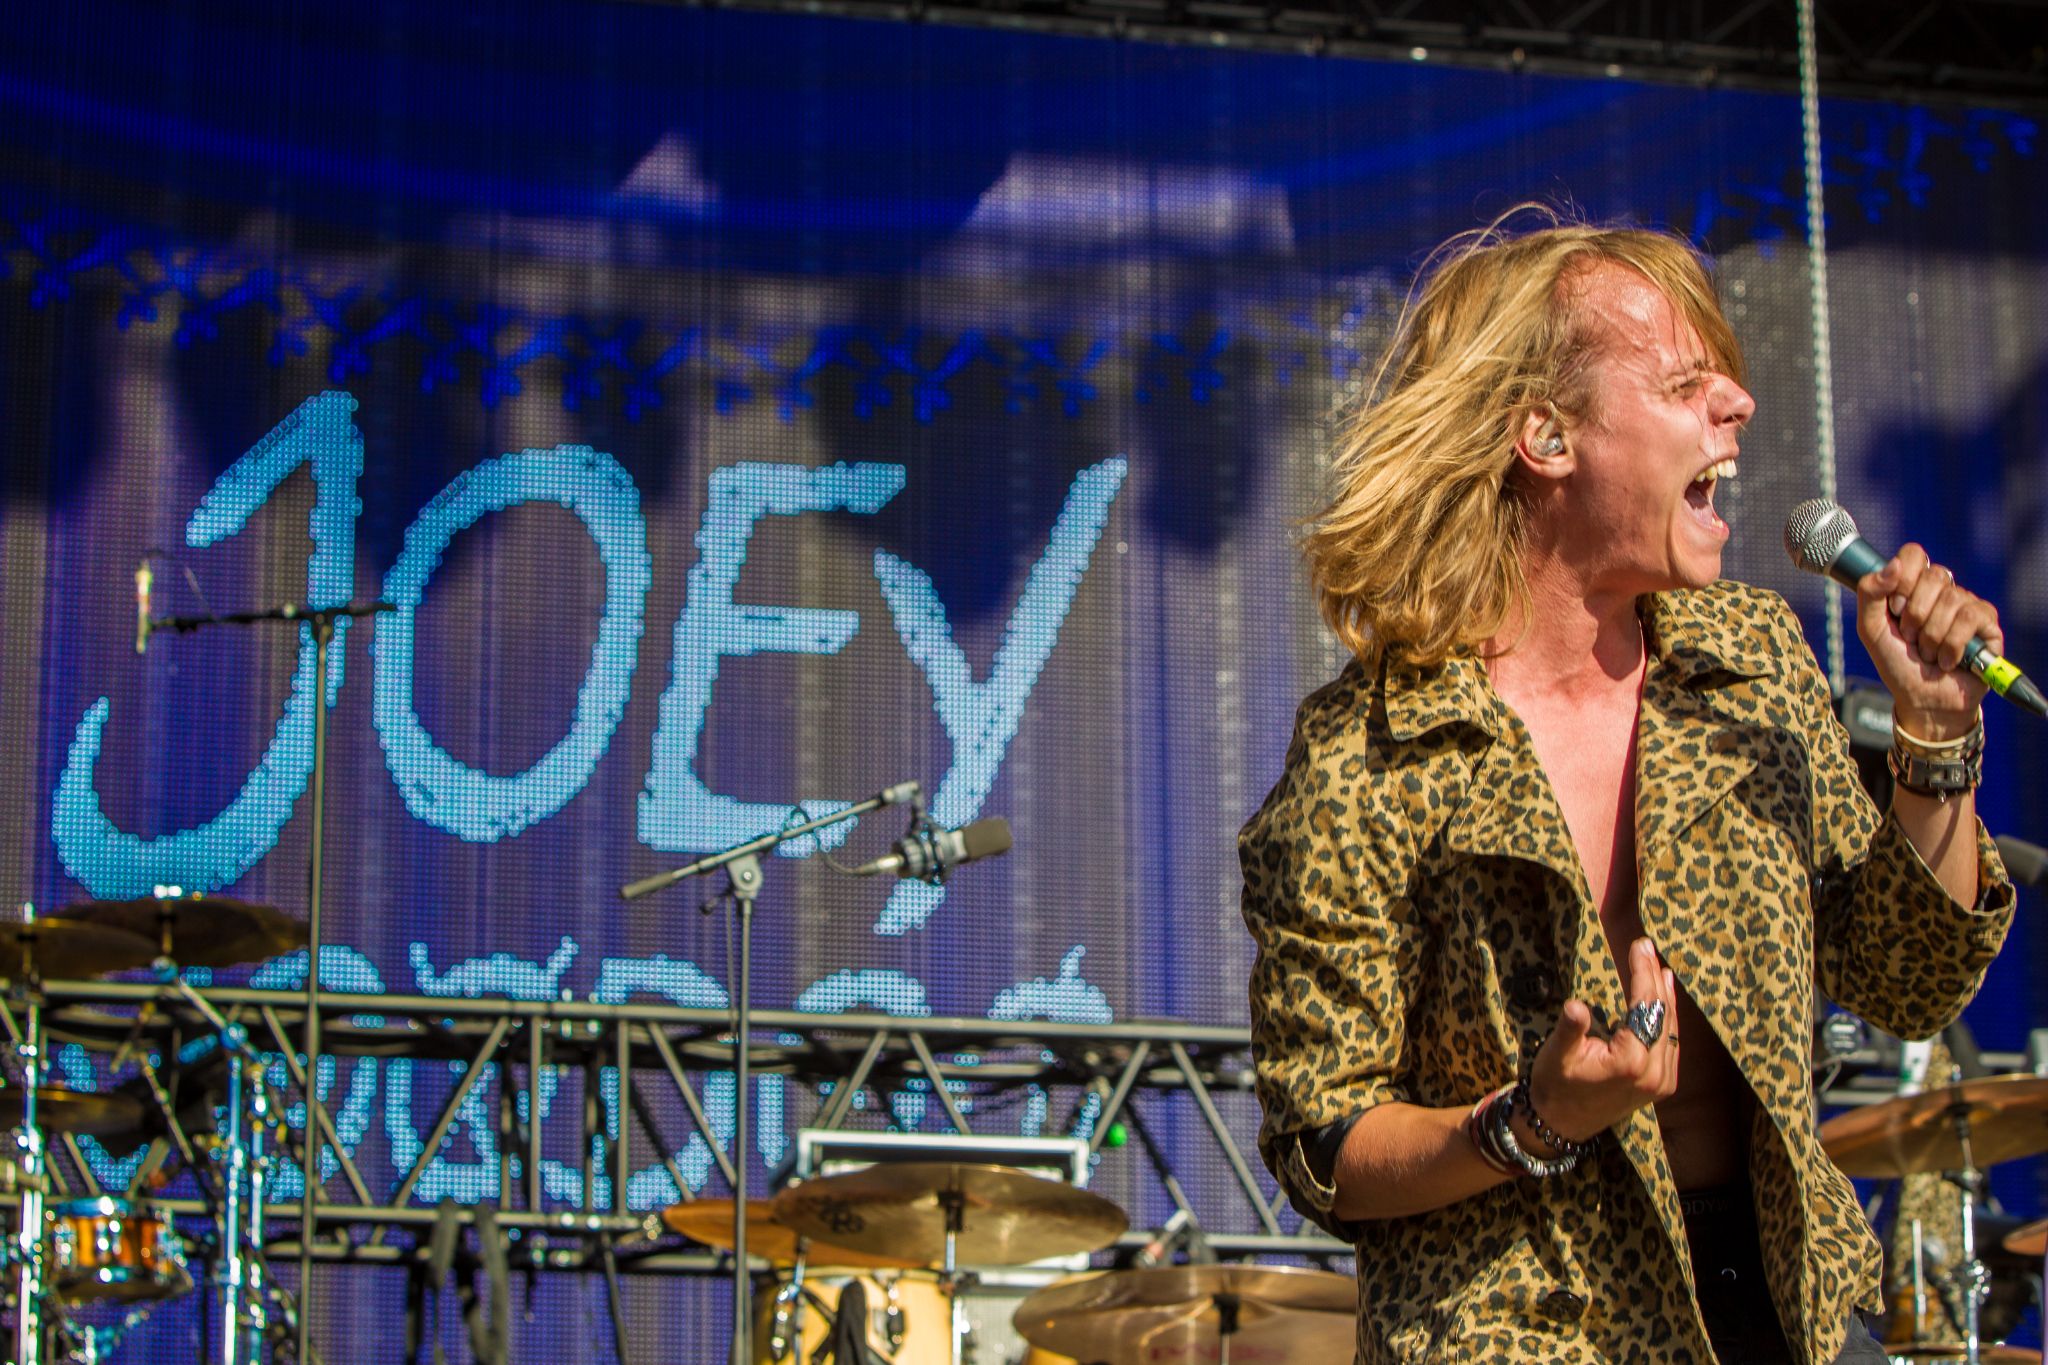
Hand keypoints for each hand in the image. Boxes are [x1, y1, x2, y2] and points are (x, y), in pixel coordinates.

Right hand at [1524, 938, 1679, 1144]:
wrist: (1561, 1125)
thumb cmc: (1555, 1086)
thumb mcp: (1557, 1055)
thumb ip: (1570, 1030)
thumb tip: (1576, 1006)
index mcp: (1630, 1062)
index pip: (1645, 1007)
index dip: (1643, 973)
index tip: (1640, 945)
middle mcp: (1654, 1073)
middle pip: (1662, 1014)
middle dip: (1655, 978)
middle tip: (1647, 947)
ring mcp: (1662, 1081)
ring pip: (1672, 1029)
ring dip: (1666, 997)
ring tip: (1660, 967)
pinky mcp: (1662, 1085)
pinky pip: (1671, 1044)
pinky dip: (1668, 1019)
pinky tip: (1665, 1001)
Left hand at [1857, 543, 1995, 738]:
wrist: (1922, 698)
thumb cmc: (1897, 663)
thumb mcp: (1871, 629)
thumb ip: (1869, 594)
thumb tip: (1893, 564)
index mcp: (1913, 586)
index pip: (1914, 554)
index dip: (1903, 580)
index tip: (1895, 610)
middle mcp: (1943, 591)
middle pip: (1935, 576)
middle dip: (1915, 615)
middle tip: (1910, 638)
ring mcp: (1967, 605)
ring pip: (1952, 600)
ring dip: (1931, 636)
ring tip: (1927, 654)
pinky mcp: (1987, 623)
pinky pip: (1970, 618)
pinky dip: (1952, 645)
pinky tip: (1948, 660)